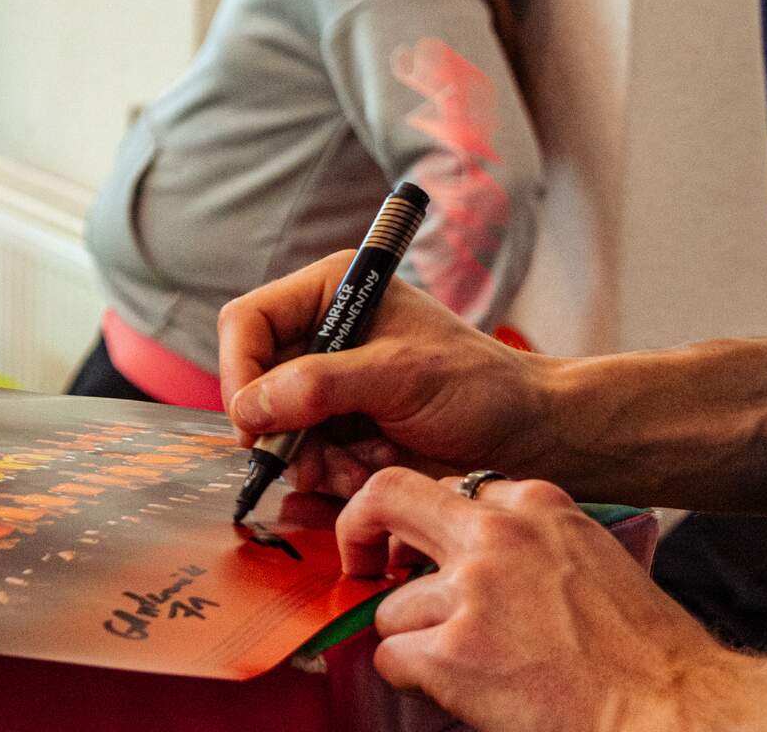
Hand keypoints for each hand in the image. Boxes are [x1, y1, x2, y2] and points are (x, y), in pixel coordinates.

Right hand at [218, 250, 557, 494]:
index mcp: (331, 292)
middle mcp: (321, 334)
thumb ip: (319, 386)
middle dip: (280, 427)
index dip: (240, 371)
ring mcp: (328, 385)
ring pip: (275, 427)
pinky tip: (369, 472)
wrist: (526, 438)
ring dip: (310, 458)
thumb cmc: (477, 387)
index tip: (251, 422)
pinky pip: (304, 456)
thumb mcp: (398, 376)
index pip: (249, 322)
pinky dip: (330, 474)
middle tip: (308, 461)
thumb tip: (247, 408)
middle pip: (254, 380)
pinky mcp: (339, 428)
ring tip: (357, 468)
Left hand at [341, 469, 758, 731]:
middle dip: (360, 529)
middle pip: (388, 498)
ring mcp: (470, 591)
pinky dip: (412, 680)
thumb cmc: (646, 652)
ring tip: (467, 667)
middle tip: (360, 561)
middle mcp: (496, 535)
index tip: (423, 552)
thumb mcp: (594, 556)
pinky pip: (391, 656)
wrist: (671, 708)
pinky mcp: (451, 651)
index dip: (432, 528)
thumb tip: (475, 555)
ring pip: (389, 606)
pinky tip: (456, 692)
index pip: (450, 489)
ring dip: (414, 639)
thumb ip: (531, 541)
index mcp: (537, 503)